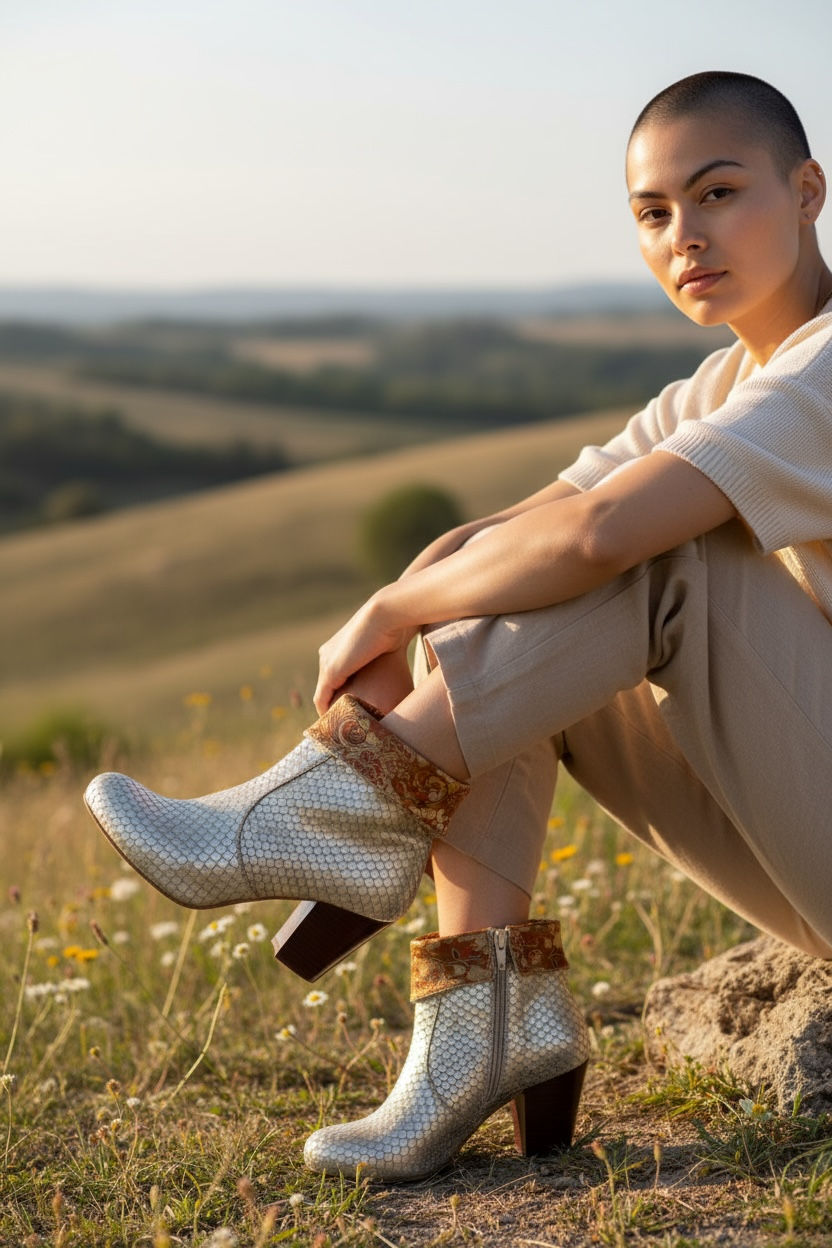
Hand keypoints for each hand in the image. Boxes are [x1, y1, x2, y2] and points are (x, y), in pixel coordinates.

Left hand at [314, 592, 412, 715]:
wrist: (385, 617)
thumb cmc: (393, 629)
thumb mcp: (385, 648)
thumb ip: (381, 662)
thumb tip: (397, 677)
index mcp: (337, 648)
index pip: (332, 677)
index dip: (340, 695)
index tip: (351, 711)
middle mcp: (327, 655)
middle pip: (325, 687)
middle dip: (333, 706)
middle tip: (344, 725)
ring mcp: (327, 663)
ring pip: (322, 695)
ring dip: (329, 712)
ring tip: (340, 730)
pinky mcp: (331, 671)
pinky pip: (322, 698)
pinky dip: (327, 712)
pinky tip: (337, 724)